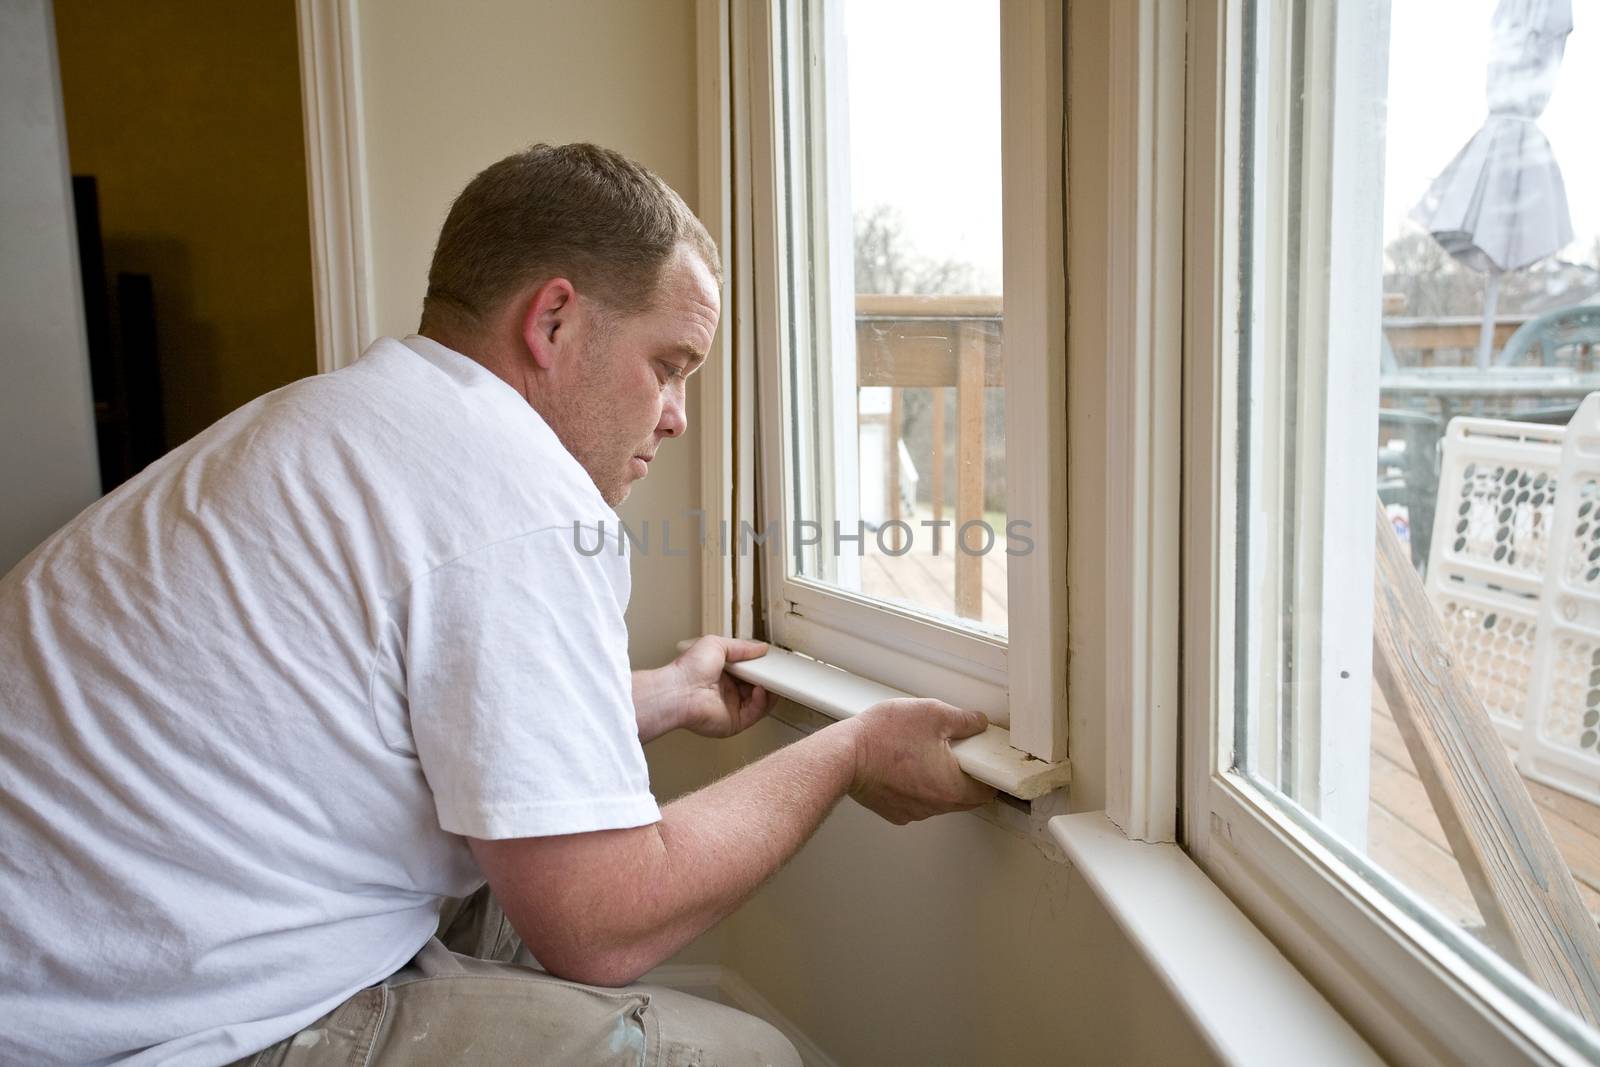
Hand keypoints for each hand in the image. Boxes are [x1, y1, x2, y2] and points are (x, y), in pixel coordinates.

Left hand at [667, 636, 771, 738]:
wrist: (679, 690)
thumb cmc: (688, 669)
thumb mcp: (717, 645)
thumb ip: (741, 646)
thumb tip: (760, 647)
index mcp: (722, 674)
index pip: (748, 671)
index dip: (760, 667)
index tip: (770, 660)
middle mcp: (727, 692)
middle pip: (757, 687)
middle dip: (767, 678)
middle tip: (775, 669)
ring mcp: (731, 708)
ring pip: (760, 702)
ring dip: (768, 690)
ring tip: (771, 679)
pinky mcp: (734, 722)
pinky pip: (755, 714)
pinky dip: (762, 702)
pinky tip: (760, 690)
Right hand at [844, 699, 996, 823]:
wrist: (845, 756)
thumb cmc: (884, 738)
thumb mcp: (932, 714)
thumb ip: (963, 720)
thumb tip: (978, 723)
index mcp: (952, 787)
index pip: (987, 791)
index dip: (988, 773)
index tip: (984, 760)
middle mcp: (935, 806)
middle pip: (964, 797)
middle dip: (964, 776)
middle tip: (954, 751)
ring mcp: (913, 812)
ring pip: (938, 799)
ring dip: (938, 781)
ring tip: (923, 754)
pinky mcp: (894, 812)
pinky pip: (915, 801)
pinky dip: (915, 787)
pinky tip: (905, 766)